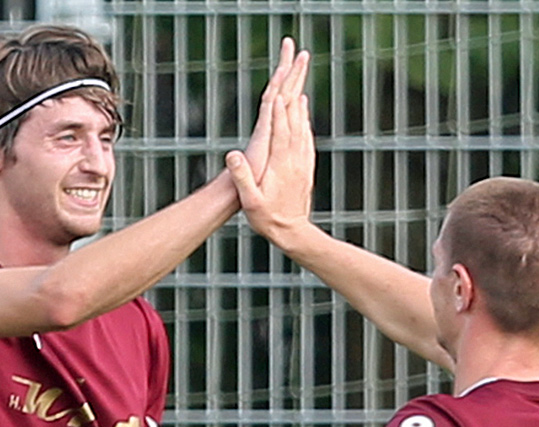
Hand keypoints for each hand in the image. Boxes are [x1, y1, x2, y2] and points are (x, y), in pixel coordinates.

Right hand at [227, 51, 317, 249]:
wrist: (292, 232)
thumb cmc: (267, 219)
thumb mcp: (250, 202)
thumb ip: (242, 178)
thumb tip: (232, 155)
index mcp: (280, 164)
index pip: (279, 131)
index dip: (277, 111)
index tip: (277, 91)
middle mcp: (294, 159)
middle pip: (295, 122)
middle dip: (294, 98)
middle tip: (297, 80)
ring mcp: (302, 163)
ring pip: (302, 128)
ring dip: (299, 107)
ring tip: (299, 88)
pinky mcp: (306, 168)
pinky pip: (306, 139)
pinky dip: (304, 123)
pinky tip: (303, 117)